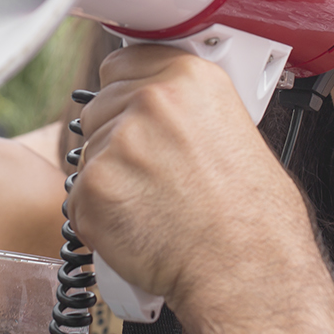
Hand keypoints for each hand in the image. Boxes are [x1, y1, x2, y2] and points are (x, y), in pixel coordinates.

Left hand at [68, 45, 333, 333]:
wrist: (248, 271)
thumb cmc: (255, 217)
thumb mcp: (236, 130)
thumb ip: (187, 107)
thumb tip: (158, 106)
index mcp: (189, 77)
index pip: (122, 62)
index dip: (125, 91)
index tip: (133, 110)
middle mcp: (150, 100)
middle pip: (99, 106)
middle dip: (117, 140)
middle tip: (153, 175)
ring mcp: (117, 141)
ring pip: (88, 152)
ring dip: (109, 178)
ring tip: (153, 205)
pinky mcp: (93, 185)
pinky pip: (78, 195)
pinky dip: (99, 216)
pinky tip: (137, 226)